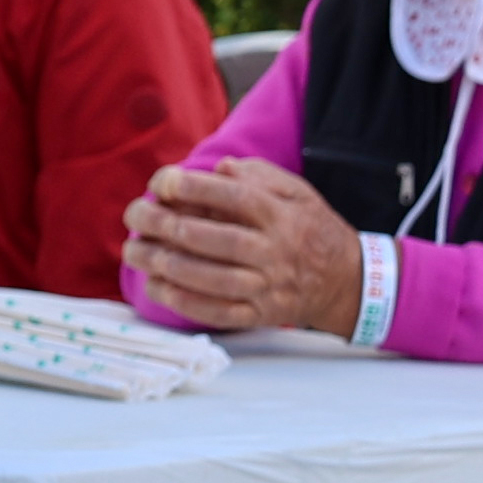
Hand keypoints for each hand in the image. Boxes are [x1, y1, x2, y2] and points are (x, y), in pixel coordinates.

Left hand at [128, 159, 363, 334]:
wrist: (347, 281)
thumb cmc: (311, 230)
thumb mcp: (297, 192)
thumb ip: (259, 175)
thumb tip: (219, 168)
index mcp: (283, 216)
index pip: (236, 198)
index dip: (196, 188)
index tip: (161, 182)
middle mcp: (276, 252)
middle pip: (216, 240)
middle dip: (167, 226)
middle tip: (134, 215)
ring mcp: (268, 288)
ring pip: (212, 279)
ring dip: (166, 266)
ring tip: (134, 251)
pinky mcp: (261, 314)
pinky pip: (218, 312)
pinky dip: (183, 301)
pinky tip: (156, 286)